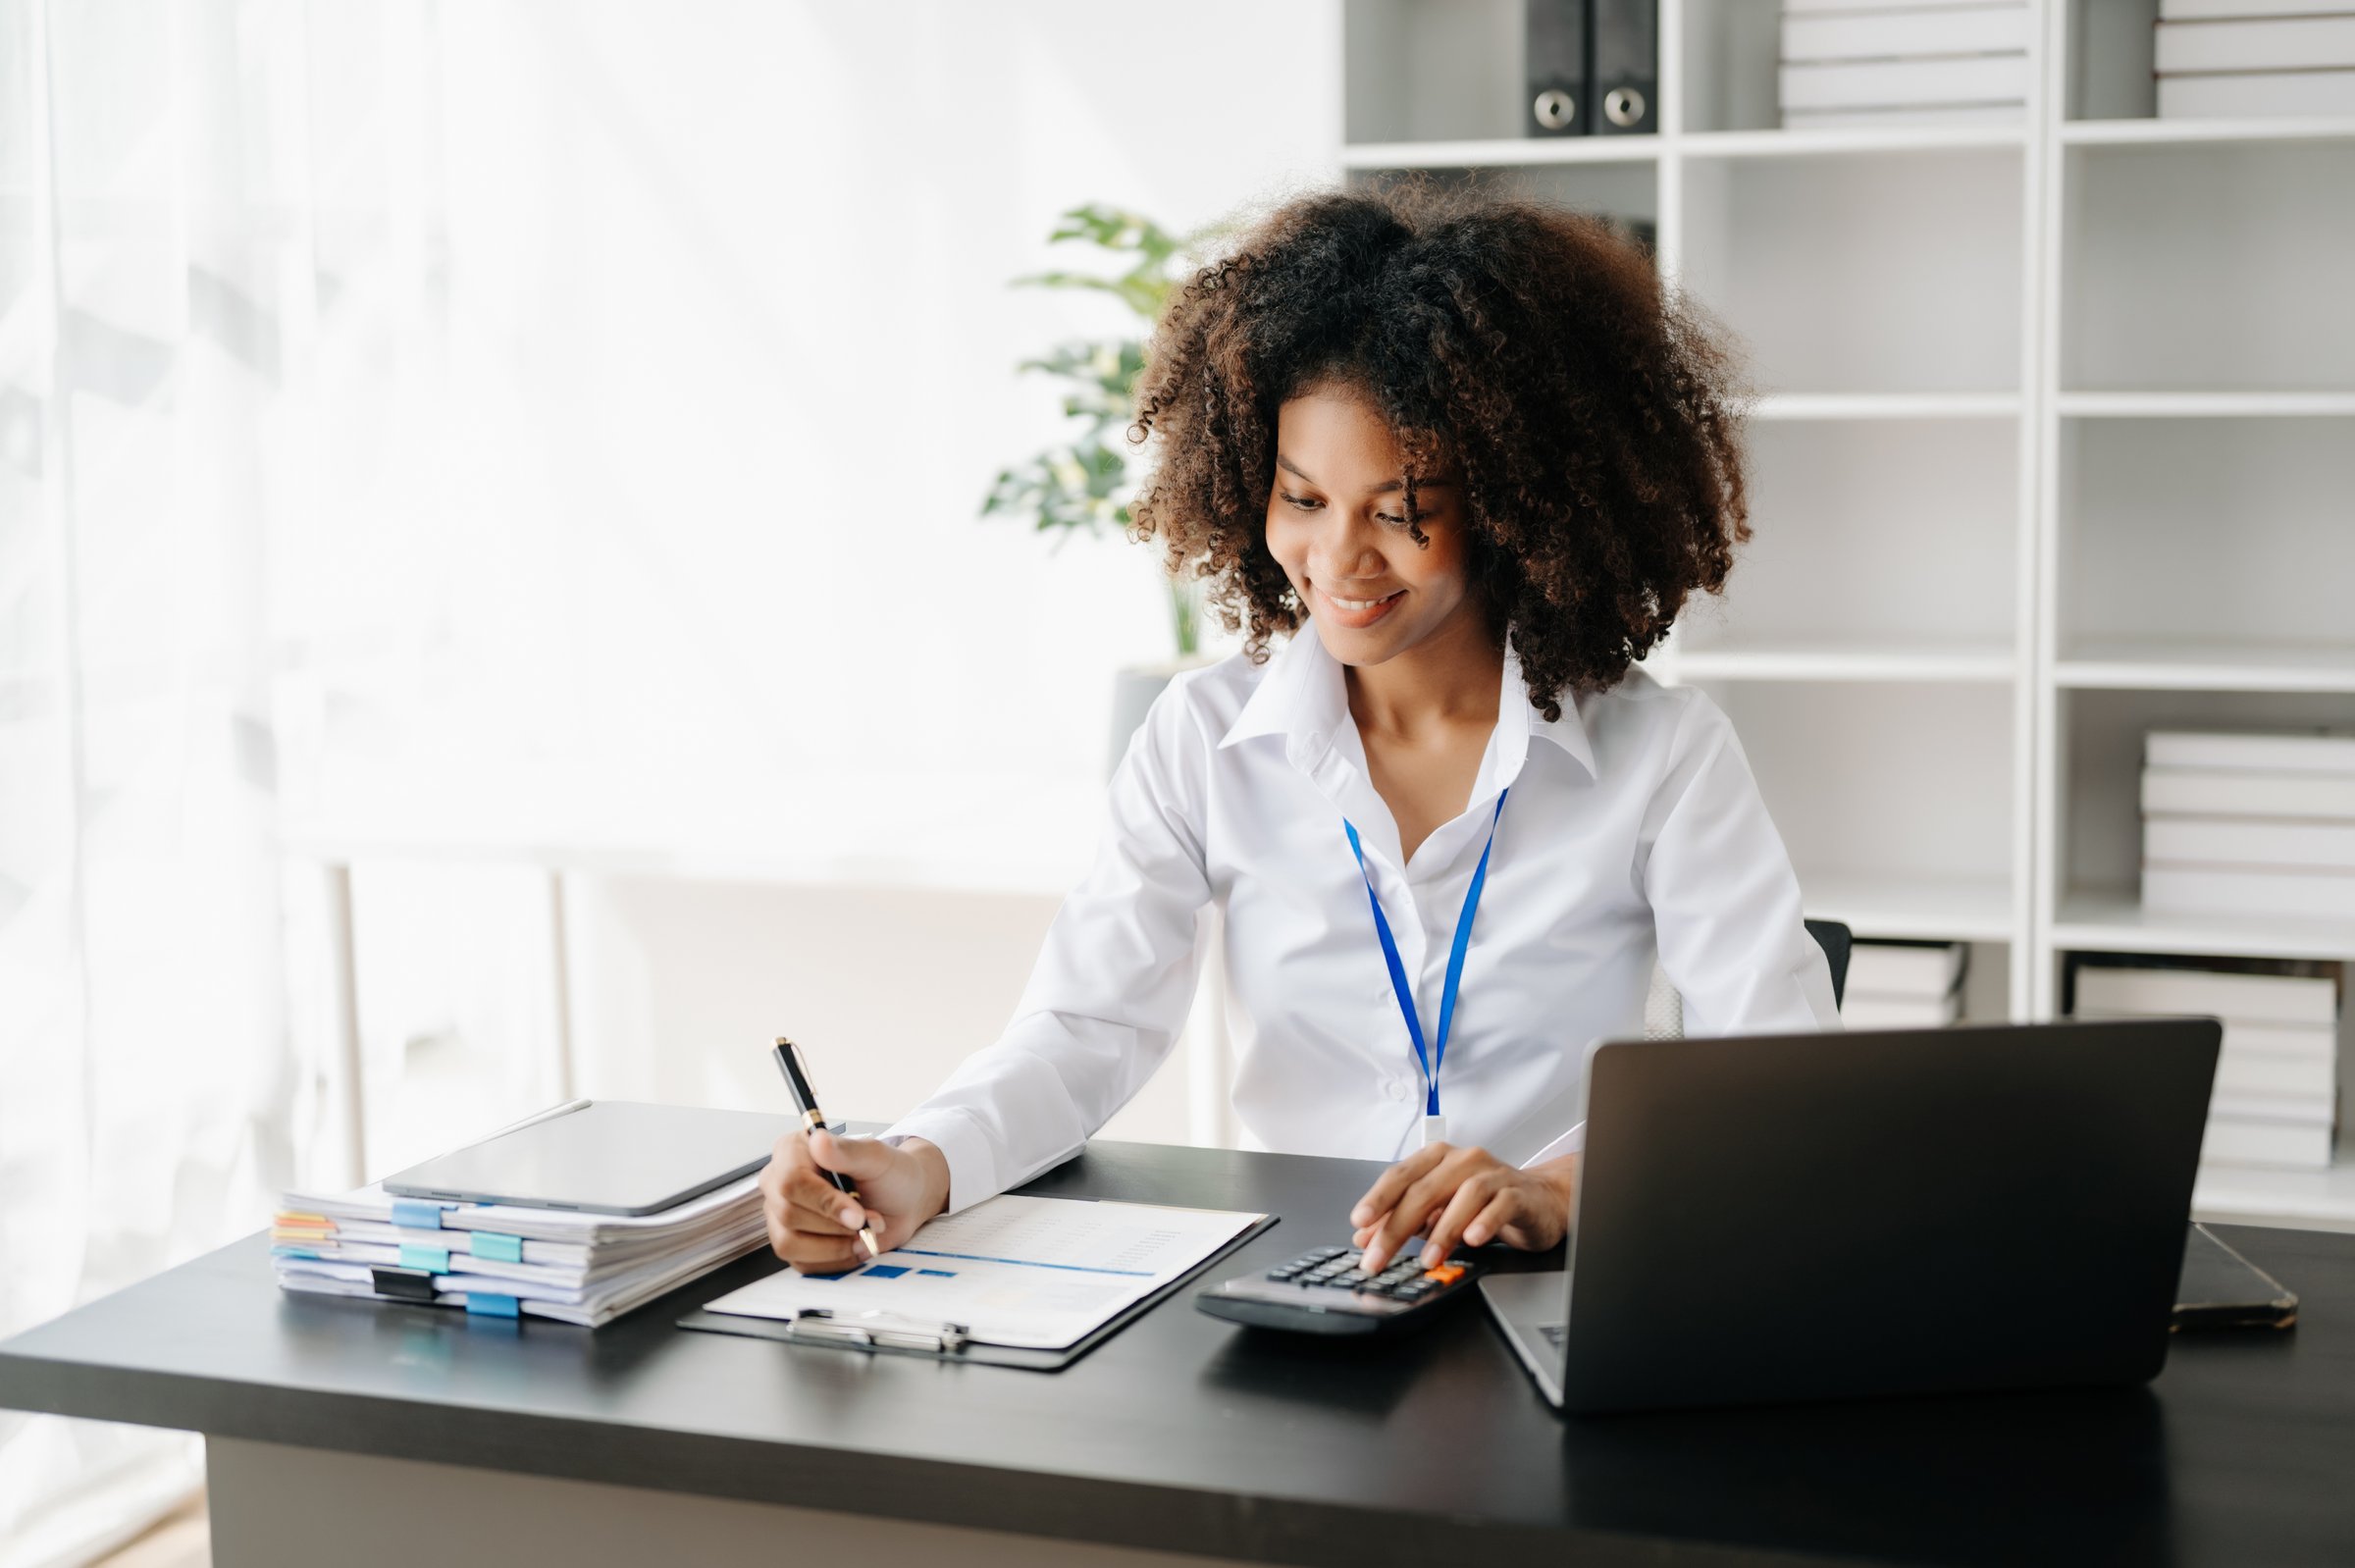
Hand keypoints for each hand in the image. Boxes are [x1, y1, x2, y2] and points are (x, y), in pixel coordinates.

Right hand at [759, 1129, 949, 1273]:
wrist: (903, 1201)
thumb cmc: (888, 1175)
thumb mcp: (877, 1157)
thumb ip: (849, 1151)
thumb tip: (819, 1141)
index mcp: (793, 1151)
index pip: (791, 1180)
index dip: (824, 1202)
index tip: (857, 1215)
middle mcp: (779, 1183)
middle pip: (789, 1214)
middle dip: (837, 1225)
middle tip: (872, 1221)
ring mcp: (781, 1215)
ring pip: (790, 1243)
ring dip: (835, 1246)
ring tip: (864, 1234)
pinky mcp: (792, 1243)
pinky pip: (801, 1263)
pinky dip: (835, 1259)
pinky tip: (855, 1245)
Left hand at [1348, 1144, 1576, 1274]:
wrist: (1537, 1201)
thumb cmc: (1484, 1202)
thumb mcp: (1438, 1210)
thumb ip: (1403, 1220)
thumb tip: (1366, 1237)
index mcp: (1437, 1159)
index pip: (1401, 1175)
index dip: (1378, 1199)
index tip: (1360, 1222)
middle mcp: (1463, 1160)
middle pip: (1425, 1189)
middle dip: (1398, 1226)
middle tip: (1380, 1257)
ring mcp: (1493, 1174)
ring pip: (1464, 1195)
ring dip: (1443, 1230)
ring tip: (1428, 1258)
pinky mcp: (1518, 1193)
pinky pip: (1500, 1204)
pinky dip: (1484, 1222)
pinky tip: (1472, 1240)